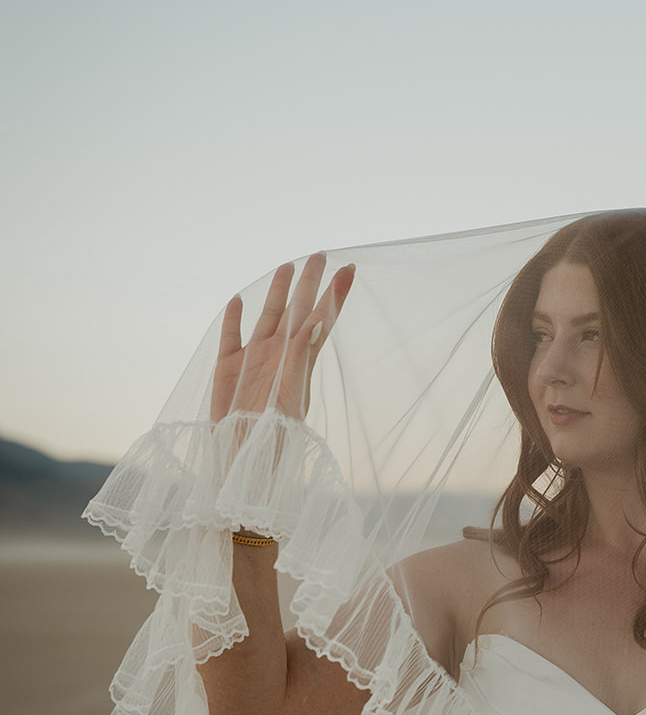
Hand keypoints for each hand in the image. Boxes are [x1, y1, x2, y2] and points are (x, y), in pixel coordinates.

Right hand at [210, 253, 355, 422]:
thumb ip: (300, 358)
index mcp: (299, 361)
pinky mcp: (227, 369)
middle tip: (318, 255)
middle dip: (308, 283)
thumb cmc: (274, 436)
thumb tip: (316, 322)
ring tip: (286, 267)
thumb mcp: (291, 394)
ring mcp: (253, 360)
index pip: (322, 319)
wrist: (243, 460)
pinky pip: (231, 337)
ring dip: (277, 293)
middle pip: (297, 311)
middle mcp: (279, 355)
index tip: (349, 268)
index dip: (335, 295)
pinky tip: (239, 299)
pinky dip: (234, 318)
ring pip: (267, 317)